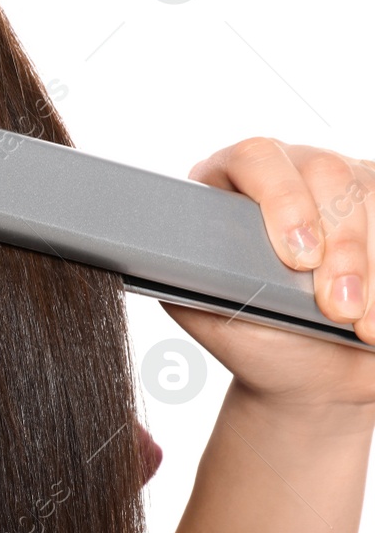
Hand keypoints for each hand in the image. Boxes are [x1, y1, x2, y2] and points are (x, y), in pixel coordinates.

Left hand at [157, 137, 374, 413]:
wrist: (314, 374)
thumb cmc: (258, 339)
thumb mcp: (214, 313)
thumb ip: (201, 274)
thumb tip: (177, 248)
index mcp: (228, 183)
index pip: (254, 159)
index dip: (282, 202)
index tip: (298, 260)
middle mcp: (290, 171)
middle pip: (326, 172)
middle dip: (340, 248)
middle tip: (335, 308)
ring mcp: (346, 184)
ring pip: (370, 196)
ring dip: (369, 267)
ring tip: (359, 324)